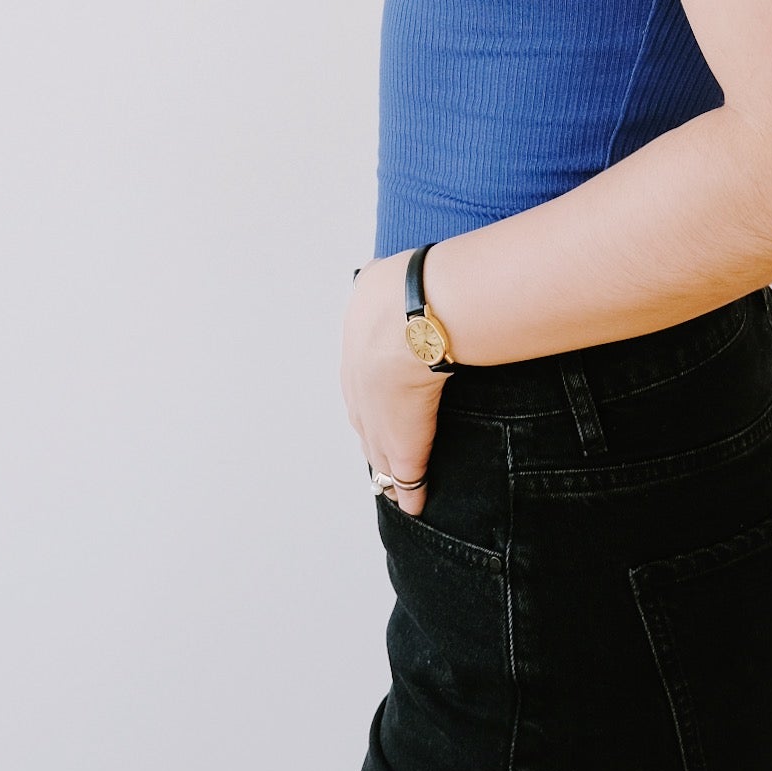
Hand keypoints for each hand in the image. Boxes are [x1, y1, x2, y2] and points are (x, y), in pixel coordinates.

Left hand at [341, 252, 449, 516]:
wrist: (408, 318)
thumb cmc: (405, 290)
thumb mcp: (382, 281)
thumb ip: (383, 282)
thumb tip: (382, 267)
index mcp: (355, 348)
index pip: (360, 383)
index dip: (369, 399)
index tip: (378, 410)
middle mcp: (359, 385)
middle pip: (364, 419)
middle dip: (372, 436)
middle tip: (380, 458)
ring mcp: (380, 416)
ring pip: (380, 447)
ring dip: (387, 467)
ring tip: (394, 486)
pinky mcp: (404, 441)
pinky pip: (406, 472)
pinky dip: (410, 489)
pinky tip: (415, 503)